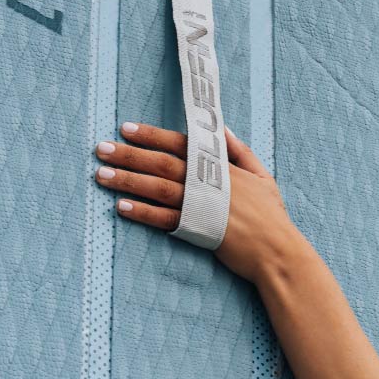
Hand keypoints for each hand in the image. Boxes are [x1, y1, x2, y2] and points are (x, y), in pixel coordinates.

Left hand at [93, 121, 299, 284]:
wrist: (276, 250)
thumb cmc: (271, 215)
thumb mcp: (263, 176)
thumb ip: (240, 151)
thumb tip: (221, 129)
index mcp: (221, 166)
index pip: (181, 143)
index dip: (153, 135)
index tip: (127, 128)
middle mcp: (207, 182)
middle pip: (162, 163)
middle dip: (130, 155)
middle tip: (101, 149)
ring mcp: (200, 206)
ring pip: (158, 188)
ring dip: (128, 181)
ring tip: (102, 175)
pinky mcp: (196, 230)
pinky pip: (163, 219)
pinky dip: (142, 212)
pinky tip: (121, 206)